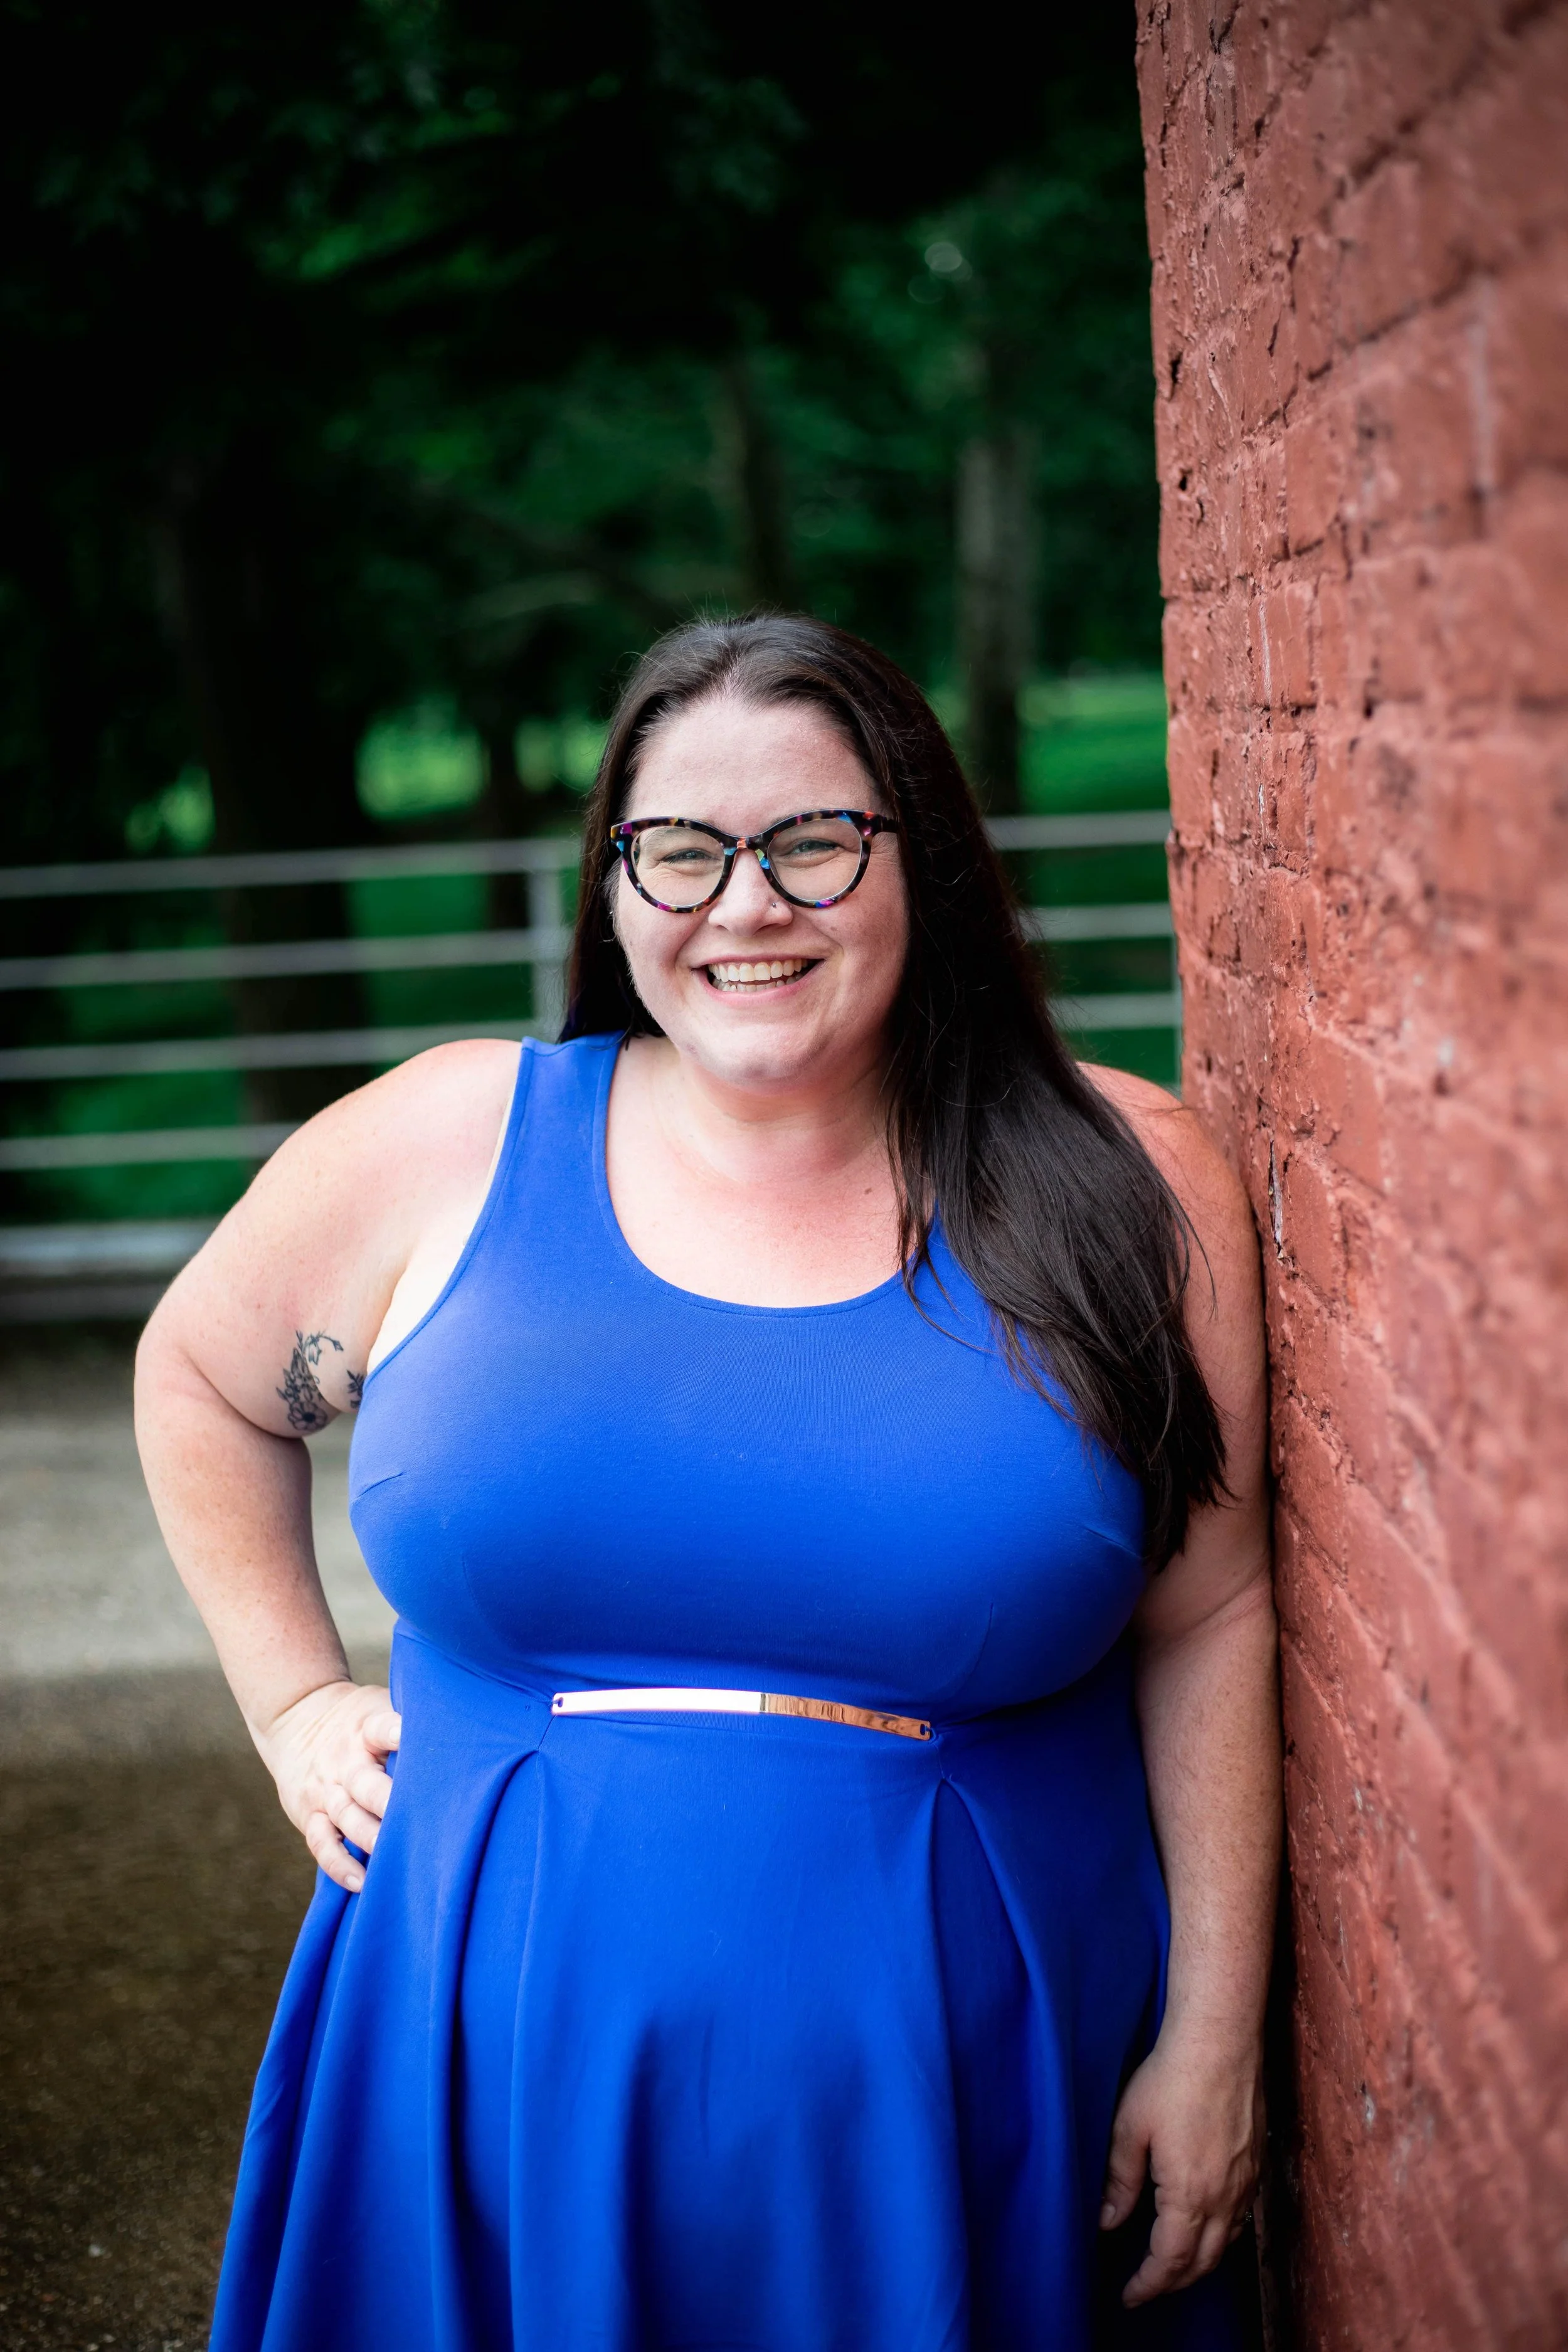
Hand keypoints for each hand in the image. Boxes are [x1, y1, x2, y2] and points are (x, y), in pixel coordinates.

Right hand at [252, 1679, 400, 1893]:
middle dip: (387, 1802)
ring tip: (391, 1855)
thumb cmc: (357, 1719)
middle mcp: (345, 1762)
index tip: (414, 1741)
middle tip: (414, 1819)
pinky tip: (360, 1882)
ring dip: (368, 1836)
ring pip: (346, 1815)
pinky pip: (322, 1843)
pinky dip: (339, 1865)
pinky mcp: (309, 1815)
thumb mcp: (377, 1705)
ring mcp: (326, 1790)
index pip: (381, 1728)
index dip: (398, 1733)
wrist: (295, 1717)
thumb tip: (466, 1727)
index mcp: (365, 1729)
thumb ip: (410, 1720)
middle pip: (365, 1783)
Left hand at [1099, 2023, 1263, 2304]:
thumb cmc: (1172, 2078)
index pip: (1170, 2261)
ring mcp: (1247, 2182)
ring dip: (1200, 2263)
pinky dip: (1222, 2236)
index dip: (1149, 2284)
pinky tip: (1205, 2226)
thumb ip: (1119, 2180)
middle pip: (1203, 2262)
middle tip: (1147, 2287)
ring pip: (1227, 2244)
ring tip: (1173, 2265)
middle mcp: (1225, 2198)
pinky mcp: (1257, 2163)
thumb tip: (1108, 2220)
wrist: (1221, 2040)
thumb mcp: (1130, 2127)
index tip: (1130, 2295)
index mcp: (1190, 2195)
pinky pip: (1242, 2218)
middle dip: (1174, 2282)